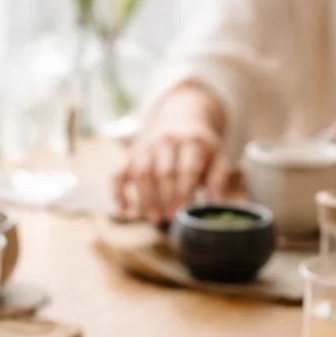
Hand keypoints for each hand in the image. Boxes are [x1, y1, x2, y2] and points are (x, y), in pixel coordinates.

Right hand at [114, 87, 230, 222]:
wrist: (181, 118)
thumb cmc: (200, 147)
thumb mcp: (216, 157)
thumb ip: (218, 180)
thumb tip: (218, 204)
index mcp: (191, 142)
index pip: (186, 168)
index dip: (183, 192)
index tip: (182, 212)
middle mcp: (166, 141)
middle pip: (162, 171)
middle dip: (165, 197)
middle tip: (168, 219)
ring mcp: (146, 147)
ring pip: (141, 173)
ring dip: (145, 198)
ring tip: (153, 219)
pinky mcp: (131, 155)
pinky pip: (119, 173)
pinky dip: (117, 191)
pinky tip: (124, 208)